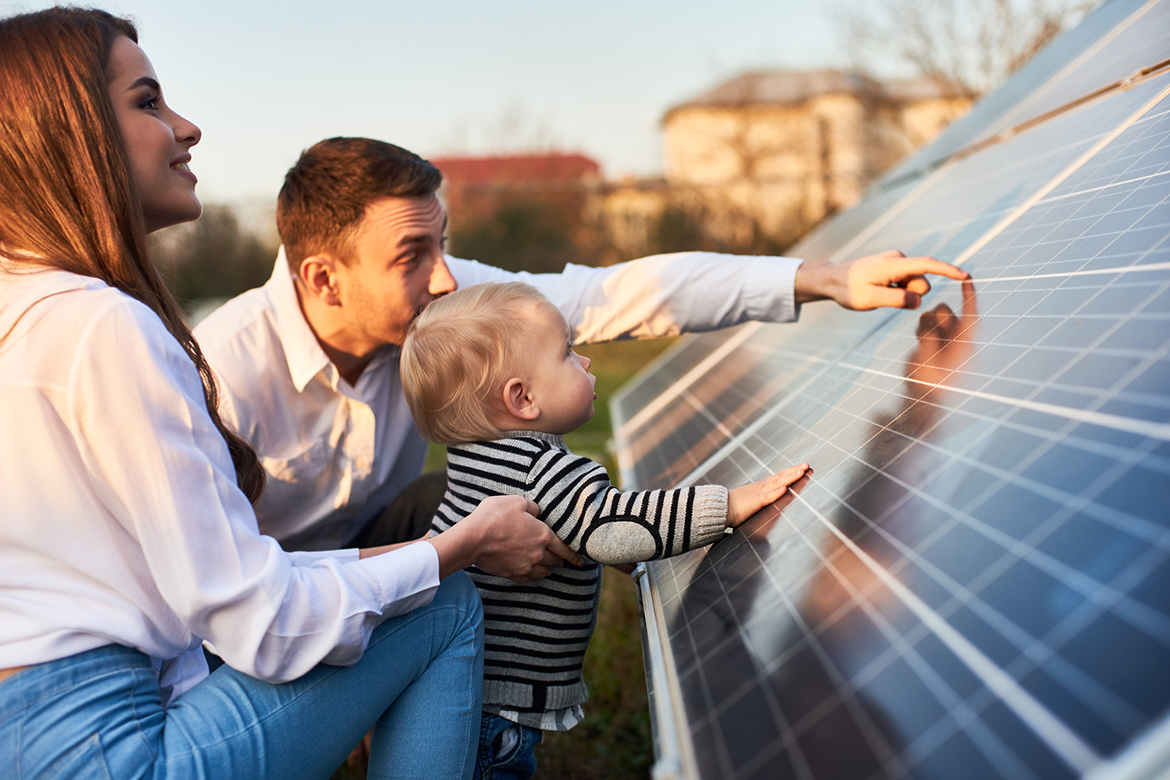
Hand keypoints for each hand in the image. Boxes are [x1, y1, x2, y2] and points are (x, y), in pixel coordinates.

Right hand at [427, 495, 582, 582]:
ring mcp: (525, 566)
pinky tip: (529, 573)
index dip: (574, 555)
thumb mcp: (516, 502)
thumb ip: (532, 507)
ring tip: (547, 568)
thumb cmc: (495, 517)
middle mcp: (538, 554)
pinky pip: (527, 579)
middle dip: (560, 560)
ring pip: (543, 572)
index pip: (565, 548)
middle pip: (555, 561)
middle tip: (561, 560)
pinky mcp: (512, 574)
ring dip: (547, 569)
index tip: (581, 561)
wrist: (473, 539)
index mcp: (543, 535)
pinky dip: (531, 576)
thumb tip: (537, 512)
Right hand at [727, 463, 809, 526]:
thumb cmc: (733, 508)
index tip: (802, 467)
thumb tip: (771, 502)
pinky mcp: (754, 503)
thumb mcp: (751, 502)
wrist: (719, 508)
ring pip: (777, 483)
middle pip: (781, 476)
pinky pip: (767, 497)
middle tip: (807, 465)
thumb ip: (762, 501)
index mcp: (761, 487)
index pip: (779, 477)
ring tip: (801, 472)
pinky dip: (776, 493)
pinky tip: (784, 489)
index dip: (791, 472)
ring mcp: (758, 493)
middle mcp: (761, 487)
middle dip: (795, 471)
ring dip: (790, 477)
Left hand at [795, 250, 969, 310]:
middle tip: (884, 298)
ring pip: (915, 286)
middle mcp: (899, 259)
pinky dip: (898, 292)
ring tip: (879, 294)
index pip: (927, 266)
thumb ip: (896, 300)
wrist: (833, 279)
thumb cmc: (848, 290)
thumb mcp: (869, 300)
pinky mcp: (895, 268)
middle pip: (922, 283)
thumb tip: (919, 300)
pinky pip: (907, 285)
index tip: (966, 276)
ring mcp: (897, 263)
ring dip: (903, 295)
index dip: (948, 271)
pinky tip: (880, 291)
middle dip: (911, 296)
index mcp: (893, 264)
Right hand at [906, 279, 977, 391]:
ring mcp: (945, 340)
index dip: (970, 296)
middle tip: (925, 336)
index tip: (968, 278)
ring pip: (935, 316)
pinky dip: (922, 330)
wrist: (924, 398)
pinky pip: (927, 325)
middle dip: (935, 317)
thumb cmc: (930, 383)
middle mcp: (957, 339)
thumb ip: (928, 337)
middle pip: (946, 311)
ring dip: (926, 323)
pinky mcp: (935, 343)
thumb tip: (927, 317)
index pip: (970, 314)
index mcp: (964, 343)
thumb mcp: (927, 359)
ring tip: (922, 343)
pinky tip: (921, 344)